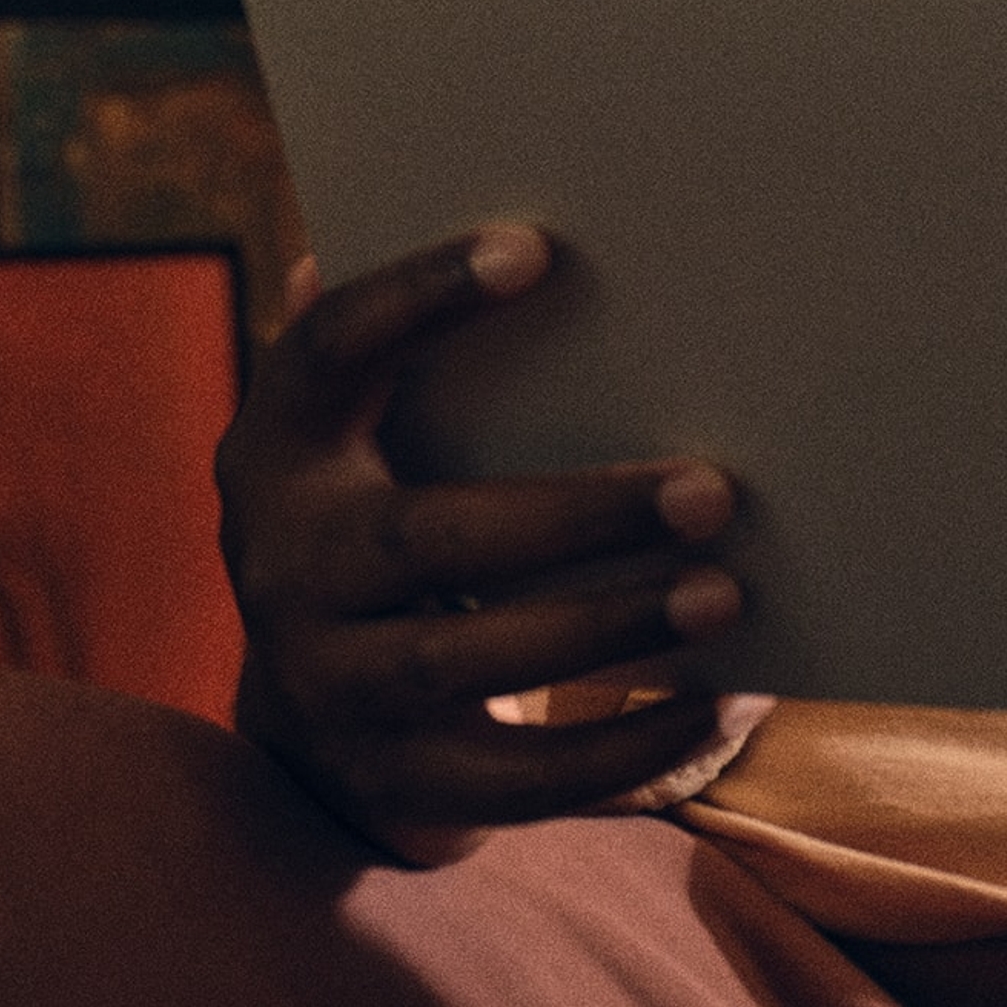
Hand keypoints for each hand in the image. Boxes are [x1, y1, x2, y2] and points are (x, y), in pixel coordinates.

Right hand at [216, 224, 748, 863]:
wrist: (315, 721)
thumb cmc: (387, 516)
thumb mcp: (370, 435)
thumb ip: (411, 343)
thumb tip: (516, 223)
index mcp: (279, 448)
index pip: (327, 352)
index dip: (418, 296)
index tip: (537, 247)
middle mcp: (286, 568)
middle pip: (429, 539)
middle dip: (576, 515)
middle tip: (713, 489)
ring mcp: (332, 686)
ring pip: (471, 660)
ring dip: (609, 627)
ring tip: (727, 592)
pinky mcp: (397, 782)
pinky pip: (516, 780)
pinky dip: (622, 751)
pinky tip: (721, 701)